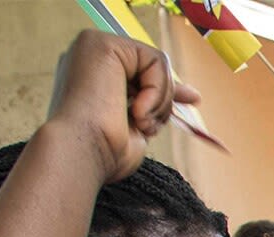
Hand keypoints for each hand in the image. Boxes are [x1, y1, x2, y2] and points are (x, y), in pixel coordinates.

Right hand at [44, 30, 196, 183]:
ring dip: (159, 103)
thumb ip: (157, 101)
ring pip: (158, 64)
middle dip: (163, 99)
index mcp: (92, 73)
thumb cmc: (103, 152)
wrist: (81, 155)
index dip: (165, 89)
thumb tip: (192, 94)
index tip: (192, 99)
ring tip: (136, 122)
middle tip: (145, 125)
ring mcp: (93, 46)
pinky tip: (135, 112)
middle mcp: (89, 54)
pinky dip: (156, 93)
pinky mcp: (103, 44)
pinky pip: (156, 61)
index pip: (142, 71)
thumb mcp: (138, 123)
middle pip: (152, 66)